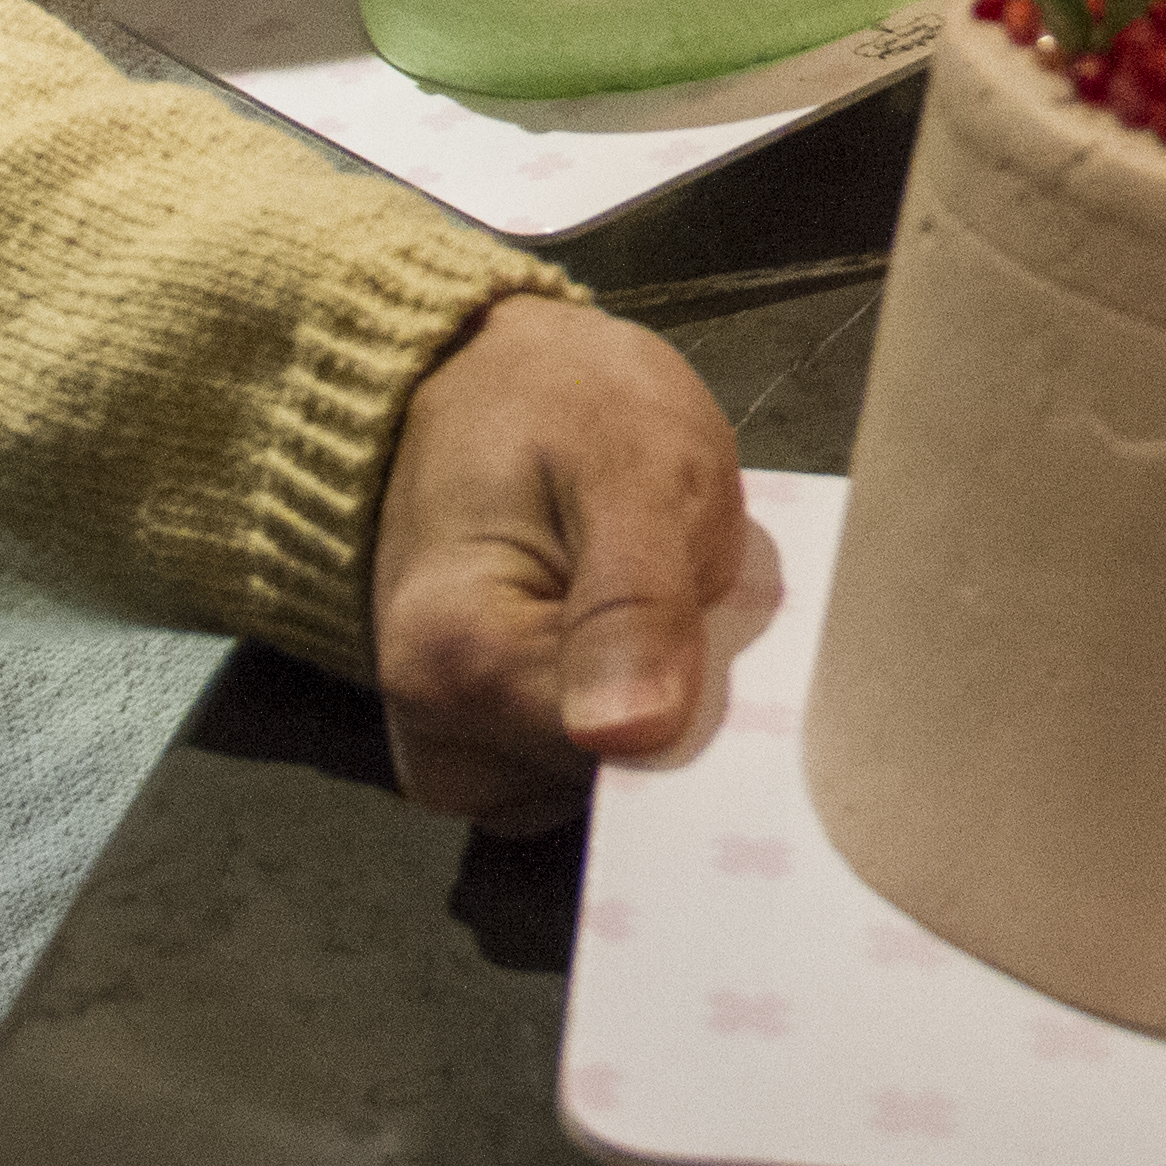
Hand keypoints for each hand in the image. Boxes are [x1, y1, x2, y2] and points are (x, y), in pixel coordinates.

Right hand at [369, 292, 743, 829]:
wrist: (474, 381)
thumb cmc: (557, 404)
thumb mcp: (632, 461)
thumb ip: (635, 597)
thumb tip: (629, 736)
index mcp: (455, 656)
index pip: (617, 758)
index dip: (700, 712)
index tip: (736, 642)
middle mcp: (429, 731)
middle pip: (608, 783)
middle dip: (680, 711)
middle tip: (703, 597)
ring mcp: (449, 751)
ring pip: (600, 784)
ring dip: (655, 709)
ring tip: (658, 602)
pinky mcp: (475, 751)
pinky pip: (576, 774)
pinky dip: (619, 717)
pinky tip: (630, 639)